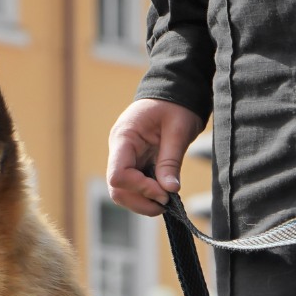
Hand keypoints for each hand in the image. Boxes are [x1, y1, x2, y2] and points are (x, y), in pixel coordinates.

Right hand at [107, 99, 204, 216]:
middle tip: (166, 203)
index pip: (118, 174)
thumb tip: (169, 190)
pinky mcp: (133, 165)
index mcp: (124, 137)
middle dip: (141, 201)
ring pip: (123, 193)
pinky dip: (147, 196)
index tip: (164, 193)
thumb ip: (171, 161)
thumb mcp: (178, 130)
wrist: (175, 92)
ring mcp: (124, 159)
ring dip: (143, 202)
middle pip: (117, 189)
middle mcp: (118, 151)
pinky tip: (163, 193)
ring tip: (167, 200)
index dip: (139, 188)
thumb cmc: (176, 105)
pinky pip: (133, 188)